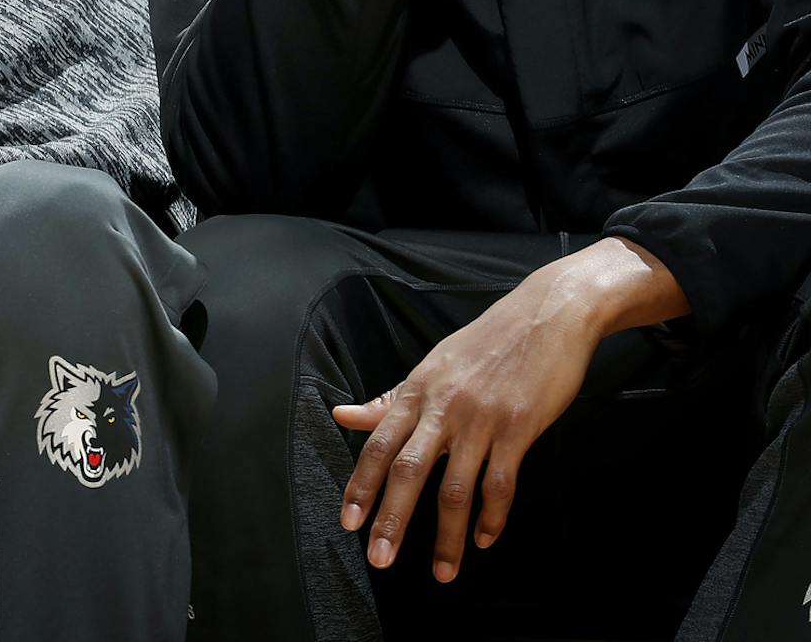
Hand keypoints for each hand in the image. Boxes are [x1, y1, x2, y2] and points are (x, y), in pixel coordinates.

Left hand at [331, 260, 606, 582]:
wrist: (546, 314)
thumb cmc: (485, 343)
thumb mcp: (431, 366)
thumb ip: (389, 400)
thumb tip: (341, 416)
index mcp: (416, 392)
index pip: (378, 445)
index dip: (361, 485)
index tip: (347, 522)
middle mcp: (442, 407)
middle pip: (408, 471)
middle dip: (391, 519)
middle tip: (379, 559)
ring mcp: (481, 418)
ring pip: (456, 488)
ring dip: (448, 536)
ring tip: (442, 573)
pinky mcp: (519, 427)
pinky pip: (501, 482)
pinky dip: (493, 516)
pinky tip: (485, 540)